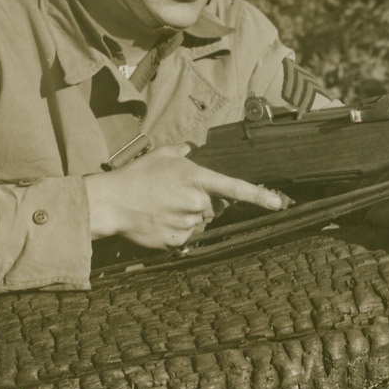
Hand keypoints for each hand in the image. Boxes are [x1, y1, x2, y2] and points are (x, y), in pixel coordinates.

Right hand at [85, 144, 283, 248]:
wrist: (111, 203)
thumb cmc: (135, 176)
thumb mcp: (160, 155)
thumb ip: (182, 151)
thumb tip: (192, 147)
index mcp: (196, 179)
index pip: (235, 187)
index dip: (259, 196)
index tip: (277, 202)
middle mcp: (196, 202)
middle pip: (214, 206)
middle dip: (202, 202)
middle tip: (176, 195)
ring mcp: (187, 223)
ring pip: (200, 222)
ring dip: (189, 216)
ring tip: (164, 207)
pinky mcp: (177, 241)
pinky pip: (187, 236)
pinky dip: (177, 230)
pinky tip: (160, 220)